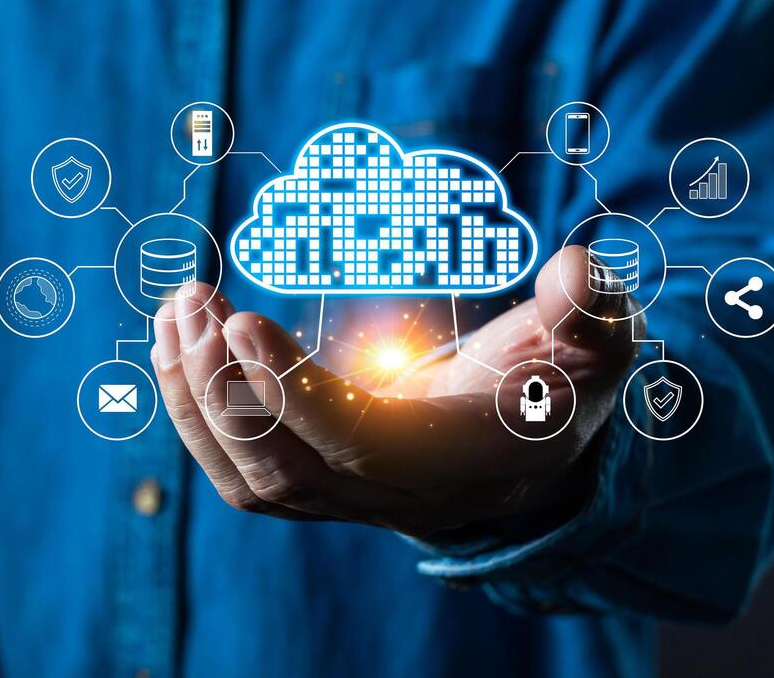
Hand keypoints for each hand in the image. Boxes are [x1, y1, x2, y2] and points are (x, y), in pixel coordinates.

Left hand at [151, 246, 638, 536]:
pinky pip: (240, 472)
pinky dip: (195, 414)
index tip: (243, 320)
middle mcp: (400, 498)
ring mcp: (352, 502)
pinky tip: (176, 341)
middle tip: (194, 300)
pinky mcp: (318, 487)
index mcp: (464, 462)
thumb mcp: (598, 342)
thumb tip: (577, 270)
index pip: (363, 444)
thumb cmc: (566, 379)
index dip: (297, 392)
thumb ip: (590, 310)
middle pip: (290, 470)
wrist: (535, 442)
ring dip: (196, 398)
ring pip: (252, 479)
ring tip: (177, 308)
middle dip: (227, 388)